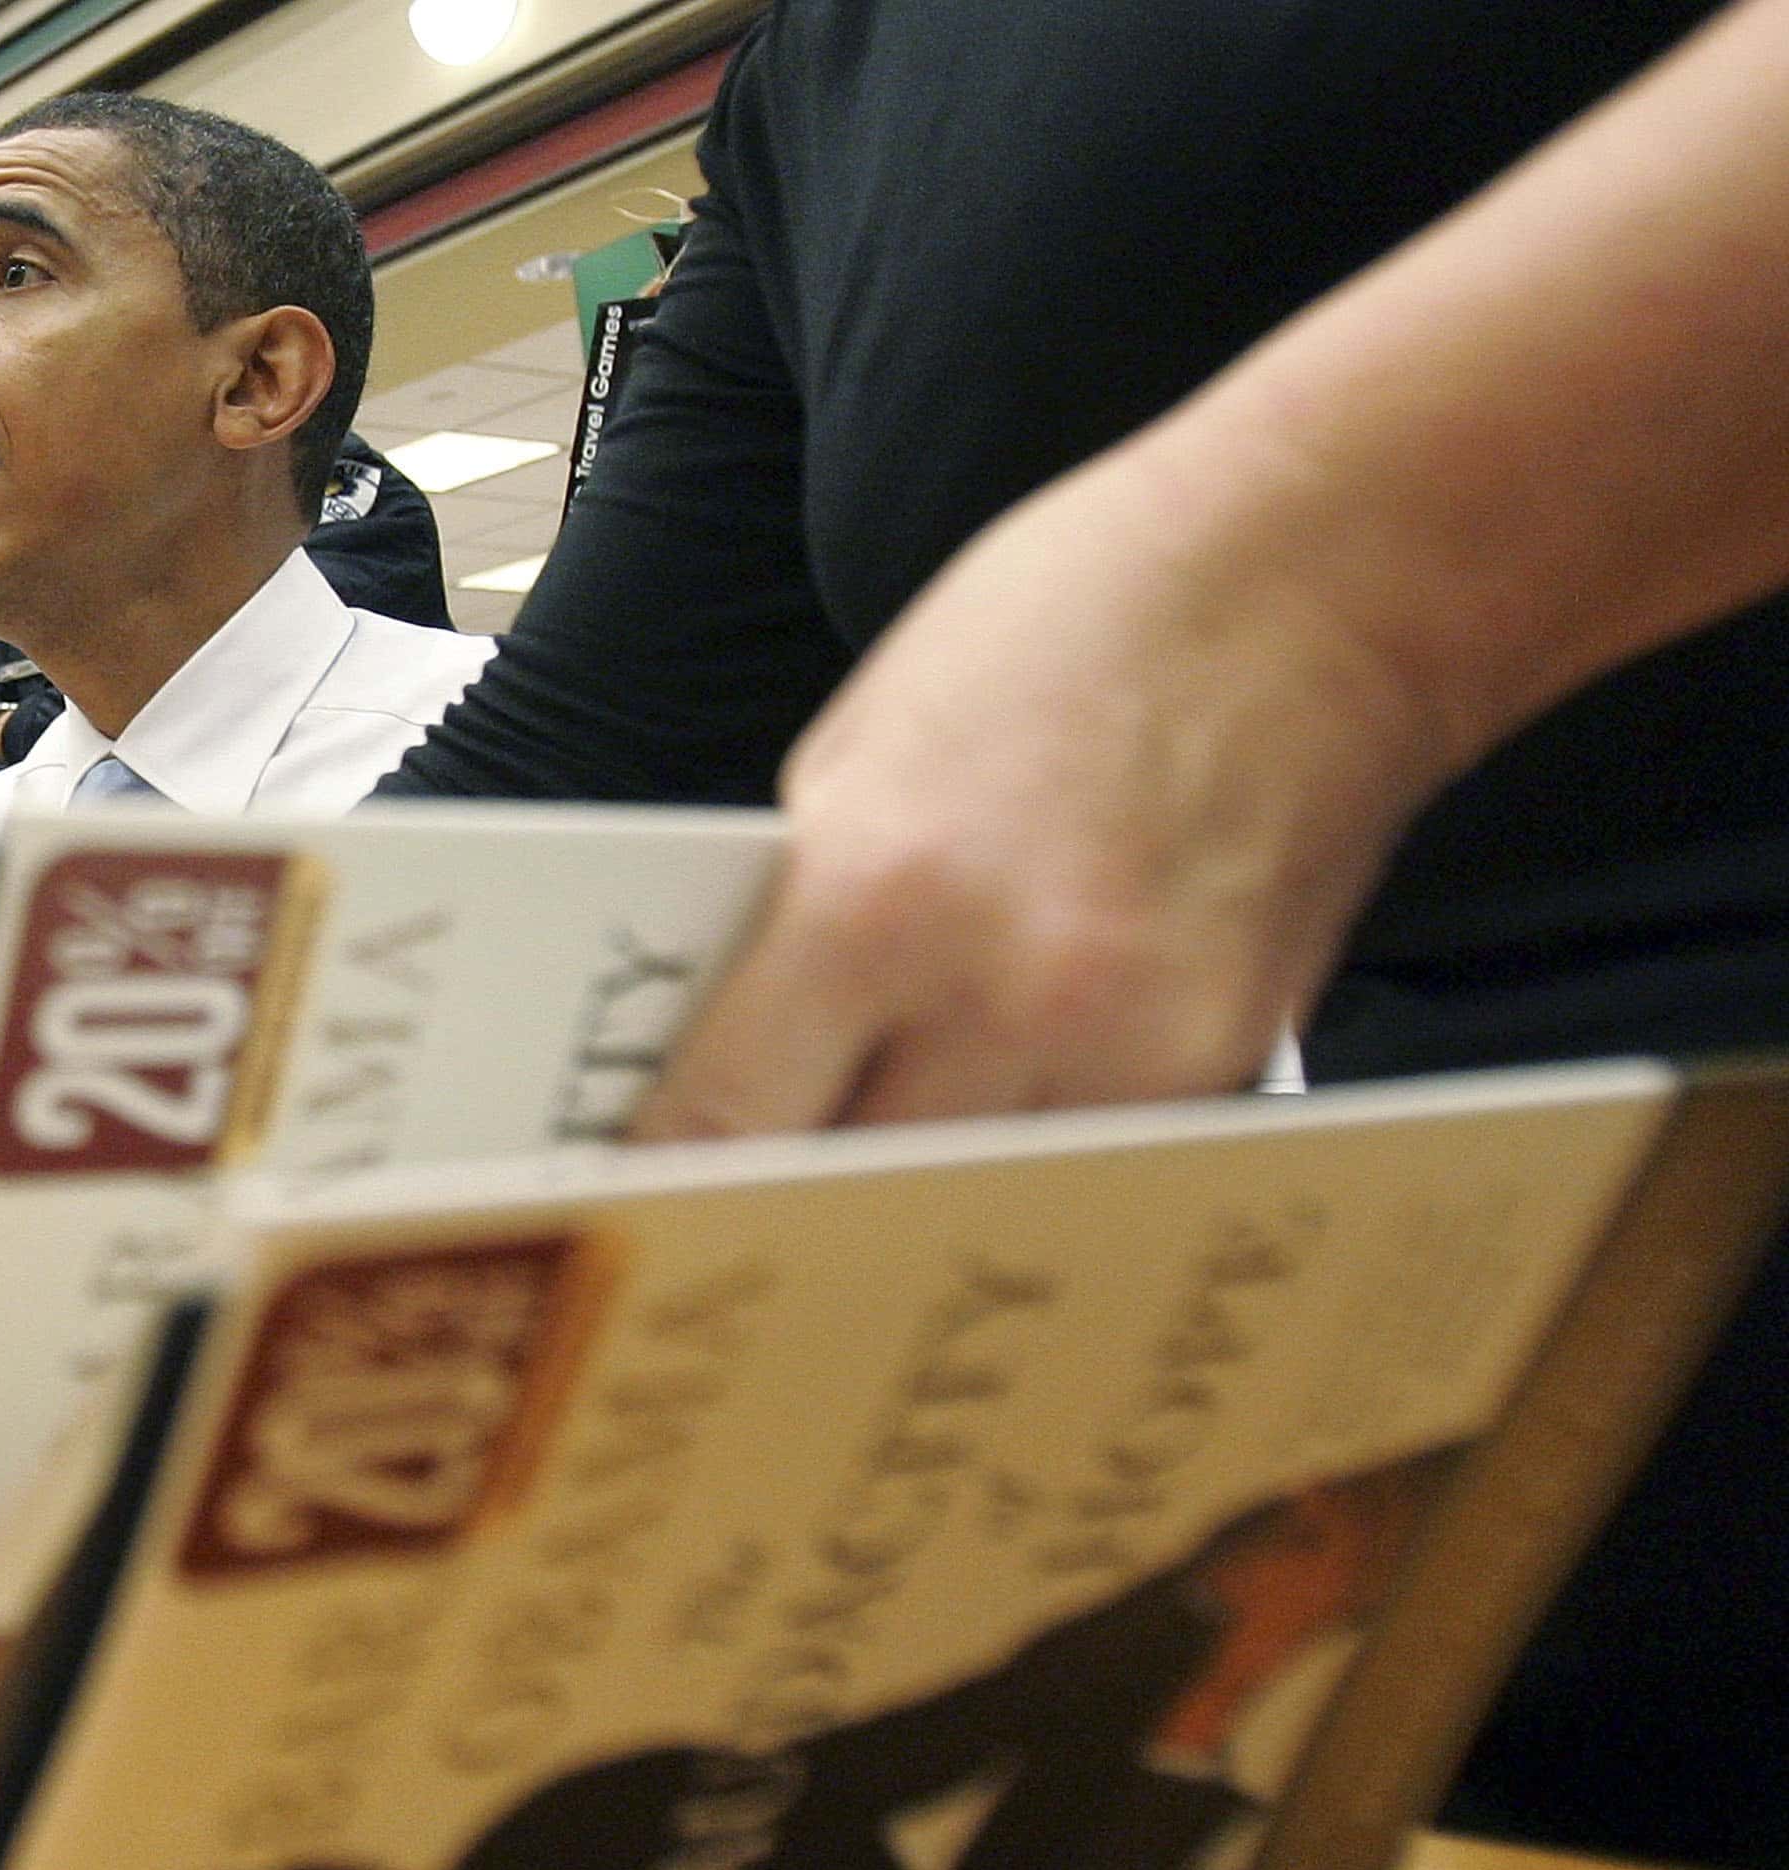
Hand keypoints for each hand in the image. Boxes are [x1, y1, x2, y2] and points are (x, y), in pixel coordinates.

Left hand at [635, 444, 1440, 1137]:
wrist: (1326, 577)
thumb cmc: (1082, 621)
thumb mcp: (862, 751)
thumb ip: (796, 916)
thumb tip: (727, 1050)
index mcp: (876, 896)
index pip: (725, 1120)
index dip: (665, 1178)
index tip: (631, 1204)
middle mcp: (1006, 995)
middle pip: (841, 1192)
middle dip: (781, 1198)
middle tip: (733, 1205)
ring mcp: (1130, 1048)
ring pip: (968, 1196)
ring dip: (912, 1181)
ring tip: (877, 1151)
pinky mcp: (1224, 1064)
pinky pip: (1083, 1156)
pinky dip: (1032, 1137)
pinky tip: (1014, 1082)